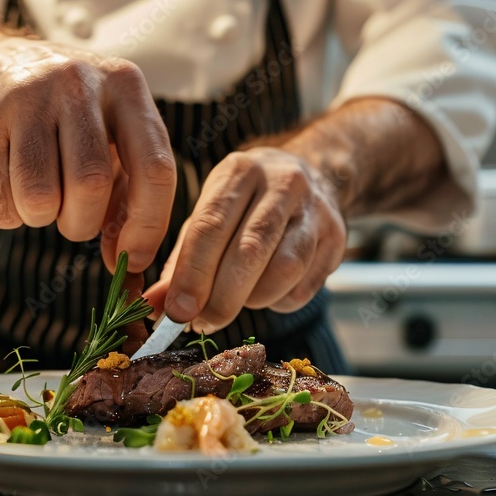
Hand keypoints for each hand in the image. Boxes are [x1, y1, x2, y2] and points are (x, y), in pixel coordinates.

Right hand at [0, 37, 176, 271]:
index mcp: (124, 86)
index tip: (133, 258)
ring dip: (40, 218)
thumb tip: (130, 262)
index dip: (147, 225)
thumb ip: (128, 194)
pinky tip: (3, 183)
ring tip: (37, 196)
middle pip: (90, 185)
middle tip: (70, 219)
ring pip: (40, 198)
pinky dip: (5, 213)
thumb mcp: (107, 134)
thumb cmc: (60, 115)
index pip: (154, 167)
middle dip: (81, 223)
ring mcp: (21, 98)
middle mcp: (75, 83)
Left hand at [143, 148, 346, 331]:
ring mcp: (315, 209)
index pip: (211, 226)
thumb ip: (182, 260)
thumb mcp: (211, 213)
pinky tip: (266, 292)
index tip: (177, 311)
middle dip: (221, 297)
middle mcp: (282, 183)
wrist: (315, 174)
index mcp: (239, 171)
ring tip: (236, 301)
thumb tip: (158, 307)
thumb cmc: (248, 202)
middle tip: (202, 324)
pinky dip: (278, 300)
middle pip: (249, 250)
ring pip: (284, 269)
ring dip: (253, 299)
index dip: (192, 274)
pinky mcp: (337, 236)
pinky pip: (305, 286)